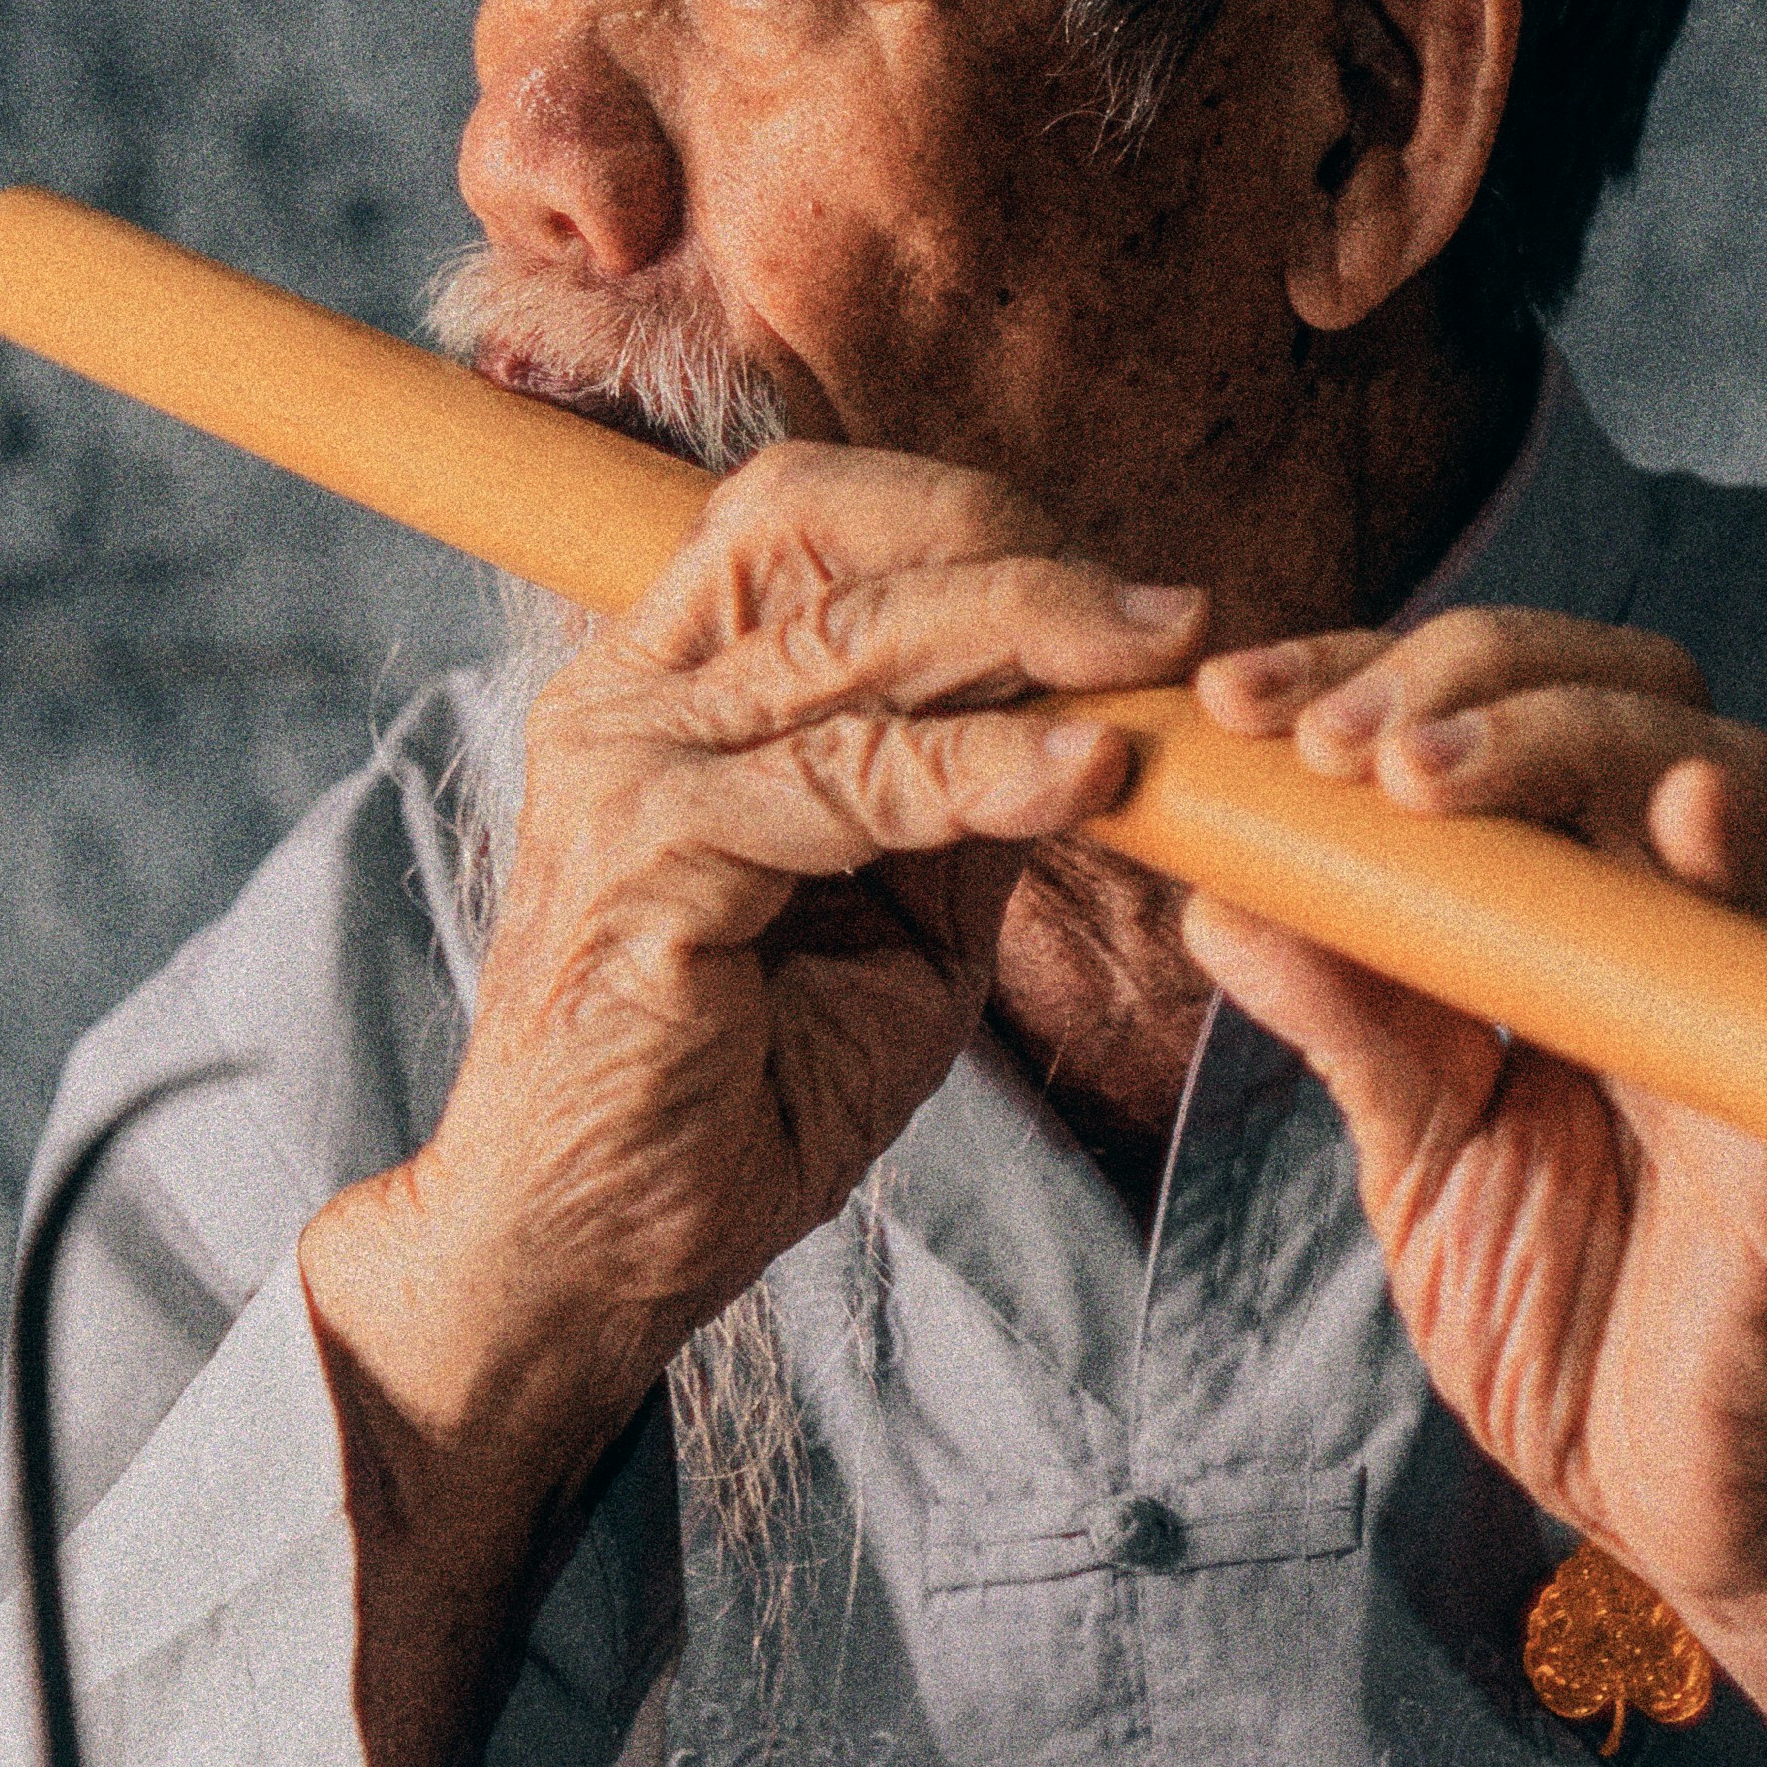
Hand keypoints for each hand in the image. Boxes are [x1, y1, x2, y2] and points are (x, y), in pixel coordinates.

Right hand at [303, 455, 1201, 1766]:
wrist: (597, 1249)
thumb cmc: (741, 1087)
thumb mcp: (900, 915)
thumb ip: (970, 796)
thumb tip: (1109, 702)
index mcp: (666, 684)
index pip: (807, 517)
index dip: (971, 520)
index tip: (1124, 593)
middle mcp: (624, 697)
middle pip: (825, 537)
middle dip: (1021, 556)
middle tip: (1169, 616)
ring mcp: (621, 768)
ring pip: (851, 644)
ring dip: (1028, 640)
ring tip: (1156, 667)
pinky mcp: (645, 860)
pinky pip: (845, 780)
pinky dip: (981, 769)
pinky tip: (1087, 775)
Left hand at [1177, 608, 1766, 1766]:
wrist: (1694, 1502)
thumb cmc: (1577, 1308)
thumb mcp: (1421, 1145)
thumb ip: (1346, 1012)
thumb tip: (1219, 888)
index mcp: (1605, 915)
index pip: (1511, 711)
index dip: (1375, 672)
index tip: (1235, 702)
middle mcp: (1705, 924)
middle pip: (1625, 692)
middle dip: (1457, 675)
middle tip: (1318, 741)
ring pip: (1721, 775)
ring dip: (1560, 740)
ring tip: (1413, 775)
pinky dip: (1750, 871)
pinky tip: (1685, 814)